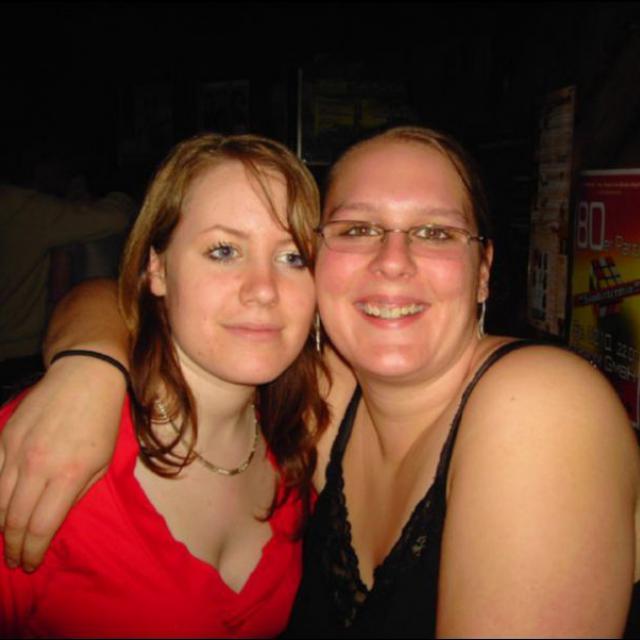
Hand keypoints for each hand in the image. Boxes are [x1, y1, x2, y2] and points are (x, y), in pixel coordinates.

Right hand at [0, 357, 124, 570]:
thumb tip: (54, 519)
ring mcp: (15, 451)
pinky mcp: (4, 438)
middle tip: (15, 560)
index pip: (40, 527)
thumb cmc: (101, 420)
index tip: (31, 564)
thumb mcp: (102, 461)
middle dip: (13, 547)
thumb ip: (77, 493)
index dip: (33, 552)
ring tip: (6, 540)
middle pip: (13, 521)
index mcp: (69, 475)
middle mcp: (37, 466)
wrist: (85, 376)